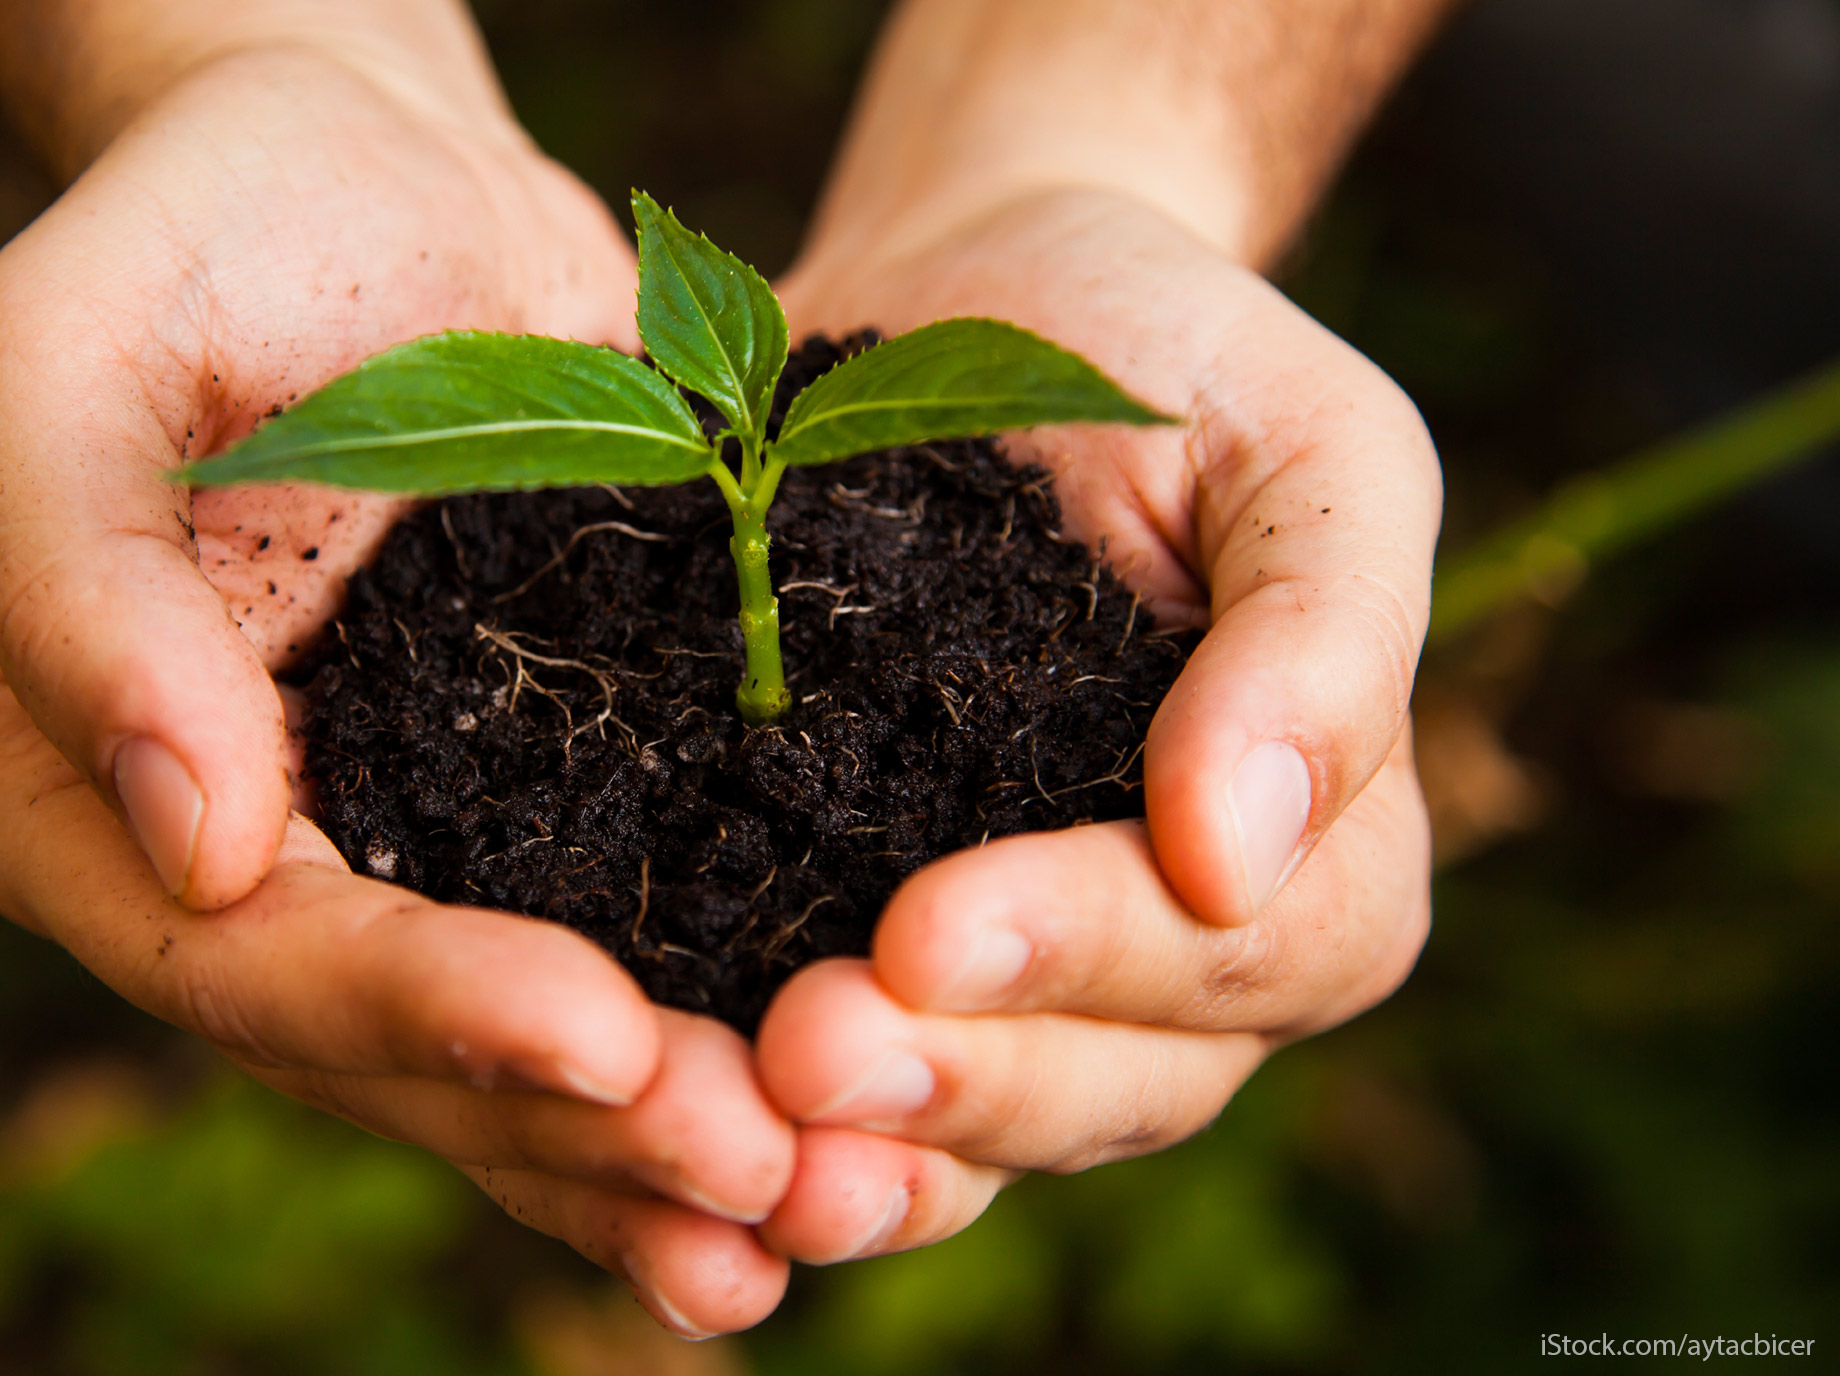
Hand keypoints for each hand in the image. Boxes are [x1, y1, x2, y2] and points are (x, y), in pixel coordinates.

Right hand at [0, 47, 790, 1332]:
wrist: (378, 176)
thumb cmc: (199, 230)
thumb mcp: (65, 356)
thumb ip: (76, 582)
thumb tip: (193, 838)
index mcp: (90, 797)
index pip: (248, 961)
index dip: (422, 1016)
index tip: (604, 1037)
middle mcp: (242, 872)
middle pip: (401, 1059)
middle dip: (583, 1123)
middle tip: (767, 1166)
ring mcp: (403, 854)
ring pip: (517, 1062)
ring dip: (666, 1147)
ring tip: (830, 1201)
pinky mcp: (537, 815)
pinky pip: (621, 960)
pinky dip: (714, 1056)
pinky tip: (837, 1146)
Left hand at [750, 184, 1437, 1261]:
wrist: (966, 303)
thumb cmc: (1157, 352)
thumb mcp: (1297, 439)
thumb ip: (1320, 629)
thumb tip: (1240, 859)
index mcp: (1312, 845)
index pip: (1243, 956)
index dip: (1092, 956)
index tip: (933, 929)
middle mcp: (1171, 948)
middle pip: (1111, 1085)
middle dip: (960, 1081)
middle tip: (804, 1054)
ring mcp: (1016, 969)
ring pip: (979, 1125)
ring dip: (866, 1153)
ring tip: (743, 1148)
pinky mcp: (855, 934)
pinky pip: (851, 1081)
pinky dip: (773, 1128)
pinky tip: (672, 1140)